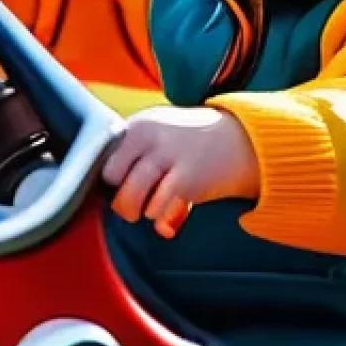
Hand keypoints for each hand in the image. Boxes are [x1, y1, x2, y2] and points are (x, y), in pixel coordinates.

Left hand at [101, 106, 259, 238]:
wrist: (244, 140)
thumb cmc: (192, 140)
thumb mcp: (159, 129)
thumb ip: (131, 147)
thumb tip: (100, 180)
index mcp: (139, 124)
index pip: (102, 157)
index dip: (109, 177)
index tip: (120, 184)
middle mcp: (150, 136)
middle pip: (111, 179)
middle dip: (121, 195)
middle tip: (138, 198)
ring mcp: (169, 156)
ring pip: (131, 201)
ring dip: (143, 210)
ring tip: (158, 203)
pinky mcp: (188, 180)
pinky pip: (158, 213)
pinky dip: (163, 221)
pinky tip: (174, 213)